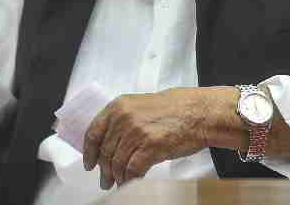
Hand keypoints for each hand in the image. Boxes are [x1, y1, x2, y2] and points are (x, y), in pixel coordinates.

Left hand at [83, 88, 211, 188]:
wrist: (199, 112)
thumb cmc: (176, 108)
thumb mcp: (142, 105)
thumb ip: (124, 119)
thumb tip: (111, 141)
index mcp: (119, 106)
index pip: (93, 133)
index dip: (89, 152)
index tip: (89, 164)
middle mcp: (124, 118)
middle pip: (105, 152)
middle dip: (104, 170)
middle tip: (105, 180)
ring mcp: (136, 133)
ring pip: (117, 163)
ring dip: (116, 177)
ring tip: (118, 183)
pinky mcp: (150, 147)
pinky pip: (132, 170)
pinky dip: (130, 179)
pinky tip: (130, 182)